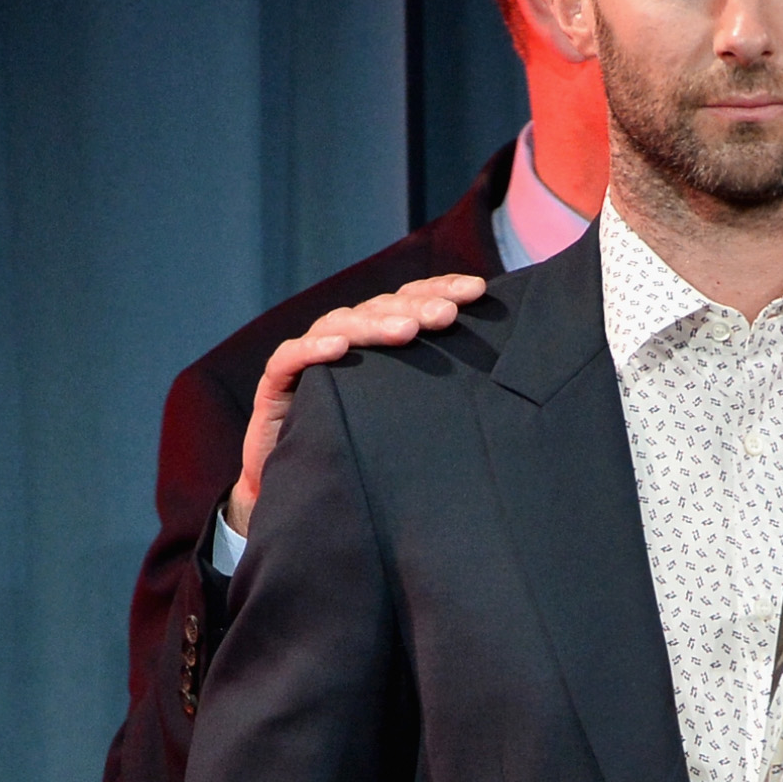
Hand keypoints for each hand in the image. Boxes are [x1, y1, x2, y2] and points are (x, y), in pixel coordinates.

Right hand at [225, 274, 485, 532]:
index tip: (478, 290)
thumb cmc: (365, 453)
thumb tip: (506, 385)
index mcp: (378, 343)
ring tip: (407, 330)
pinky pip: (290, 359)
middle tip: (448, 315)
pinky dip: (313, 350)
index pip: (408, 302)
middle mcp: (345, 343)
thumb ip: (440, 395)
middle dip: (416, 307)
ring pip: (340, 326)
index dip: (439, 289)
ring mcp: (309, 360)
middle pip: (380, 309)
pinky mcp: (276, 386)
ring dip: (374, 325)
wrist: (304, 491)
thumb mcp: (409, 421)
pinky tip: (339, 349)